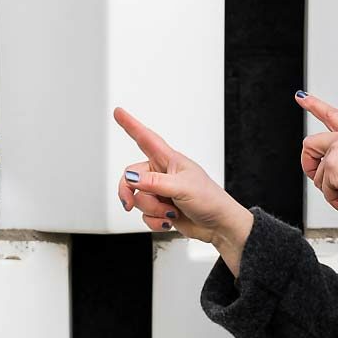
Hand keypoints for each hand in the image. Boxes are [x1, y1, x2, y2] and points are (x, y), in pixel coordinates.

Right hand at [113, 107, 249, 247]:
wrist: (218, 225)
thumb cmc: (209, 199)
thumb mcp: (182, 187)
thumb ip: (155, 182)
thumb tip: (131, 178)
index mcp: (169, 160)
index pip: (146, 138)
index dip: (131, 124)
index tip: (118, 112)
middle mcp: (161, 174)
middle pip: (130, 177)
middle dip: (130, 192)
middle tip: (129, 203)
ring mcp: (160, 192)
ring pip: (137, 198)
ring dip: (151, 209)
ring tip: (170, 211)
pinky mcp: (160, 209)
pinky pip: (143, 215)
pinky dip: (154, 221)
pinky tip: (169, 220)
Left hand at [296, 93, 337, 214]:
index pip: (334, 116)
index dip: (315, 105)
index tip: (301, 97)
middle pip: (310, 143)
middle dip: (307, 163)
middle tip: (315, 176)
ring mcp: (337, 150)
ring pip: (318, 177)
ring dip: (333, 192)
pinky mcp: (331, 165)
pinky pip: (326, 192)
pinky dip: (337, 201)